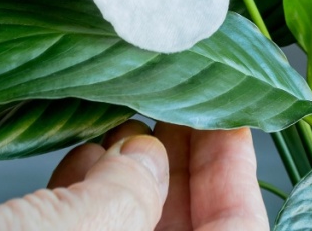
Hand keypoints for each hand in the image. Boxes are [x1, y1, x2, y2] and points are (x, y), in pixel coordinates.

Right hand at [0, 122, 269, 230]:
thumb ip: (130, 190)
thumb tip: (144, 153)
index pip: (238, 229)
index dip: (235, 167)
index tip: (232, 106)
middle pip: (187, 229)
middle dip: (178, 161)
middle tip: (170, 94)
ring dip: (129, 175)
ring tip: (118, 119)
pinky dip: (83, 203)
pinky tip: (73, 162)